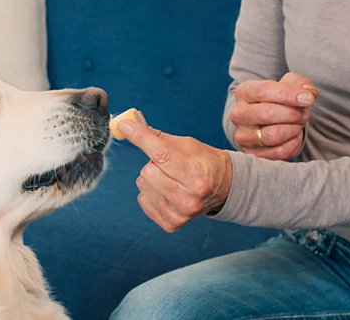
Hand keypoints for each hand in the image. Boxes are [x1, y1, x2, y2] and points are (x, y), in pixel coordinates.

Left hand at [118, 121, 232, 232]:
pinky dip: (151, 192)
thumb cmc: (204, 163)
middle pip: (147, 170)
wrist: (224, 189)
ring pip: (143, 184)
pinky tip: (167, 191)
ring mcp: (179, 213)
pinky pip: (143, 199)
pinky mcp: (171, 223)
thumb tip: (128, 125)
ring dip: (151, 177)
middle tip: (169, 164)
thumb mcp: (188, 145)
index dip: (140, 137)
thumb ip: (158, 137)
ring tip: (170, 178)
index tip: (125, 126)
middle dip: (153, 162)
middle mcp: (189, 197)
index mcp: (196, 175)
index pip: (161, 153)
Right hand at [229, 72, 317, 159]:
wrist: (268, 121)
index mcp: (243, 92)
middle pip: (266, 114)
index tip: (308, 98)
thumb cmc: (279, 100)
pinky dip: (293, 144)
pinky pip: (279, 152)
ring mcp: (243, 136)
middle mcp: (238, 114)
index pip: (263, 91)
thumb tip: (309, 94)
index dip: (289, 95)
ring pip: (273, 135)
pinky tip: (293, 136)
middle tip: (304, 113)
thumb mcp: (289, 84)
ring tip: (298, 124)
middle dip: (293, 114)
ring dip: (293, 129)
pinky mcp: (252, 154)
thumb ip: (300, 84)